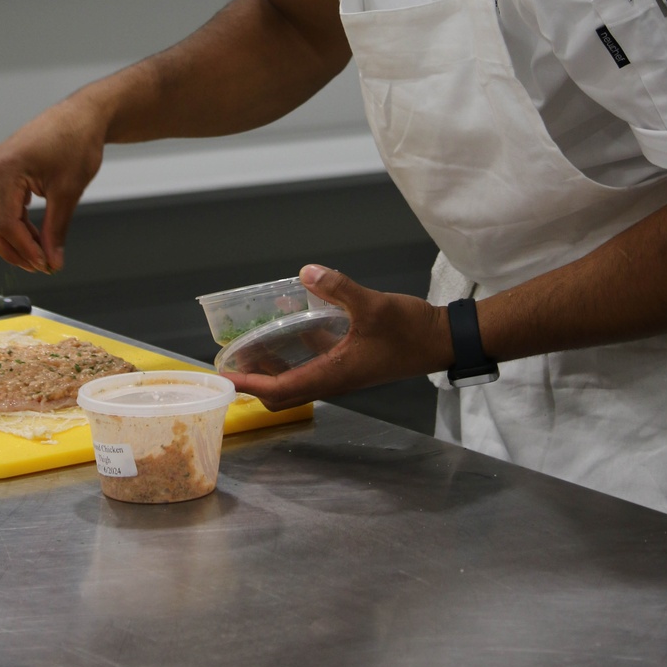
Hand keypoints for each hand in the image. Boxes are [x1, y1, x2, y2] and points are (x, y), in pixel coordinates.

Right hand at [0, 92, 109, 272]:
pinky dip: (13, 224)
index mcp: (5, 170)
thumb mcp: (68, 191)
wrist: (81, 116)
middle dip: (12, 250)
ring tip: (40, 253)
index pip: (5, 223)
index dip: (24, 249)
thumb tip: (52, 262)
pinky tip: (34, 235)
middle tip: (40, 265)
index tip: (45, 265)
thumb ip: (56, 229)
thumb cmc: (77, 142)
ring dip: (12, 240)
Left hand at [228, 265, 452, 410]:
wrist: (440, 340)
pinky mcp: (351, 360)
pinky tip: (290, 325)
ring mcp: (342, 372)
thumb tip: (306, 272)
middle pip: (284, 393)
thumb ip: (338, 288)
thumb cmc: (409, 330)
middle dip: (255, 383)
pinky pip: (313, 362)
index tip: (226, 379)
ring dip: (272, 368)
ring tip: (250, 346)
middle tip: (232, 362)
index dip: (251, 386)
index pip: (281, 390)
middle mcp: (333, 379)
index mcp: (334, 375)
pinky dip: (295, 351)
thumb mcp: (373, 305)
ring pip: (297, 379)